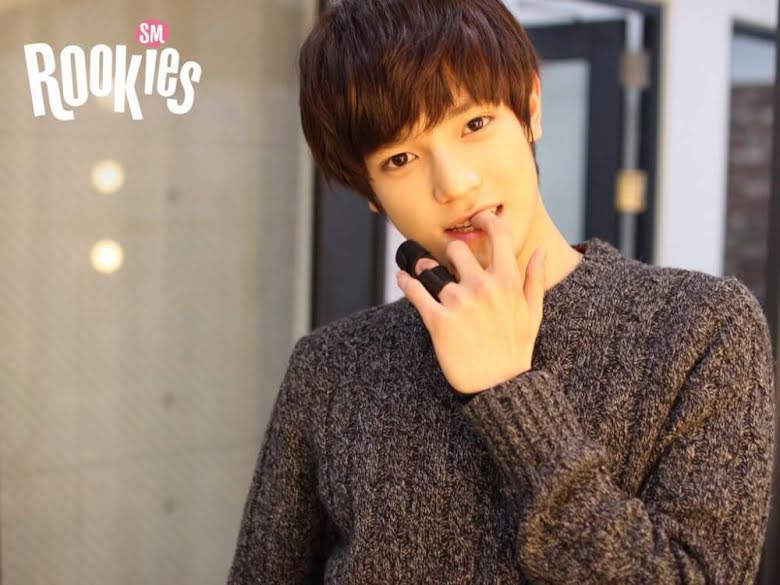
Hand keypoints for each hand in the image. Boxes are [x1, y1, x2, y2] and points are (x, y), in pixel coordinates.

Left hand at [396, 209, 546, 394]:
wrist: (499, 387)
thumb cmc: (516, 350)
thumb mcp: (534, 313)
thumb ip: (535, 279)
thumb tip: (541, 251)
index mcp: (508, 282)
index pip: (498, 235)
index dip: (487, 220)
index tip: (479, 218)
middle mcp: (483, 287)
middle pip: (457, 248)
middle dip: (451, 253)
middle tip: (448, 262)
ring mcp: (459, 303)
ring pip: (432, 270)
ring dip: (424, 270)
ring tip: (419, 272)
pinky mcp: (438, 321)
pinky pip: (414, 291)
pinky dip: (405, 282)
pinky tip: (402, 278)